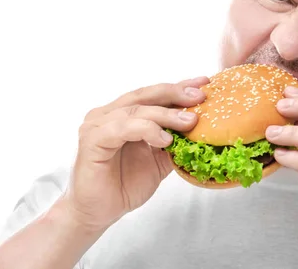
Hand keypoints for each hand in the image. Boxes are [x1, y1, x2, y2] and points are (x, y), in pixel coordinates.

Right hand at [61, 76, 208, 232]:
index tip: (205, 83)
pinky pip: (122, 128)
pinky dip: (146, 130)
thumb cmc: (125, 185)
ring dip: (166, 114)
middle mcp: (109, 113)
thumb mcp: (160, 160)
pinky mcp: (92, 140)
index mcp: (125, 114)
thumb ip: (176, 141)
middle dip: (176, 93)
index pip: (155, 94)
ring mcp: (98, 125)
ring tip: (189, 122)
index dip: (180, 86)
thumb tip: (205, 128)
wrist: (98, 213)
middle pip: (146, 95)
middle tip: (200, 96)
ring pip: (137, 110)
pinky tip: (165, 139)